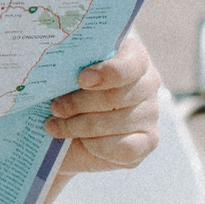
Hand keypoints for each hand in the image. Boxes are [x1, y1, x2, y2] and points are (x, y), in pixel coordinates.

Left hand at [45, 32, 161, 172]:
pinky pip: (124, 148)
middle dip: (78, 104)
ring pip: (115, 123)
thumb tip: (56, 68)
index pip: (130, 64)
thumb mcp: (66, 71)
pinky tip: (80, 141)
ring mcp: (150, 112)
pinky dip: (96, 146)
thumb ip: (69, 64)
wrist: (69, 126)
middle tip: (54, 107)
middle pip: (115, 96)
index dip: (107, 73)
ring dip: (79, 126)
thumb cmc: (66, 89)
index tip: (81, 79)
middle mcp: (148, 82)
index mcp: (132, 55)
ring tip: (55, 125)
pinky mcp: (148, 140)